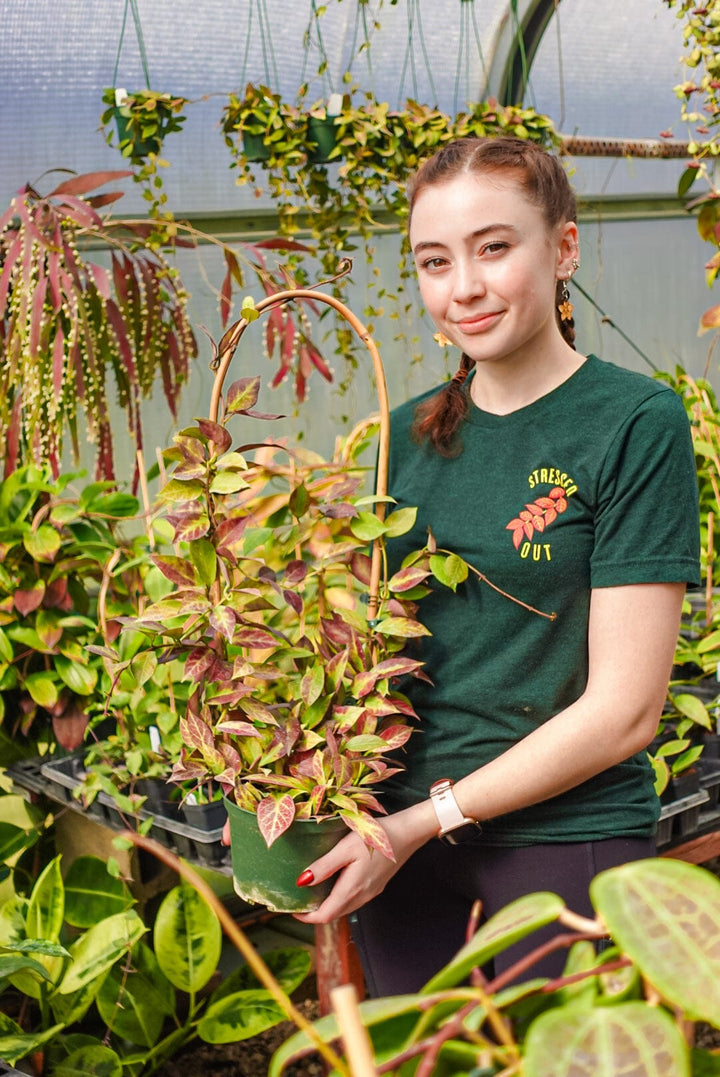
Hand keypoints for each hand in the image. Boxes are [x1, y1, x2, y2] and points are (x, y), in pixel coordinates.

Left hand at [293, 803, 435, 923]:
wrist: (407, 833)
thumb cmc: (375, 837)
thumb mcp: (345, 848)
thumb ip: (324, 866)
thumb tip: (302, 882)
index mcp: (352, 889)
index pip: (325, 915)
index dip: (306, 917)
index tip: (291, 909)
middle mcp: (362, 896)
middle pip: (334, 914)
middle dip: (314, 912)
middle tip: (298, 900)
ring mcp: (371, 892)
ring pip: (344, 907)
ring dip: (327, 905)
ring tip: (312, 891)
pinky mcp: (376, 886)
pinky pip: (353, 899)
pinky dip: (339, 897)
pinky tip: (334, 882)